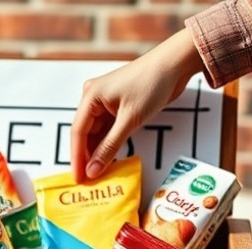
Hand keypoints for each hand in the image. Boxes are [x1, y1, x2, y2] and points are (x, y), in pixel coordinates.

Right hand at [70, 28, 204, 182]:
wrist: (174, 64)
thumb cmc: (152, 83)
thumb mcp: (130, 120)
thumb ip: (110, 147)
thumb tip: (93, 170)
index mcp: (90, 96)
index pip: (77, 132)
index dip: (77, 158)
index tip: (78, 179)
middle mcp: (94, 97)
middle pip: (85, 133)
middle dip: (86, 157)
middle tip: (88, 181)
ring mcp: (106, 102)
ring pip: (97, 133)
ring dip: (98, 152)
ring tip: (99, 174)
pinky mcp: (118, 106)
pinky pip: (108, 129)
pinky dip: (109, 144)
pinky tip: (110, 159)